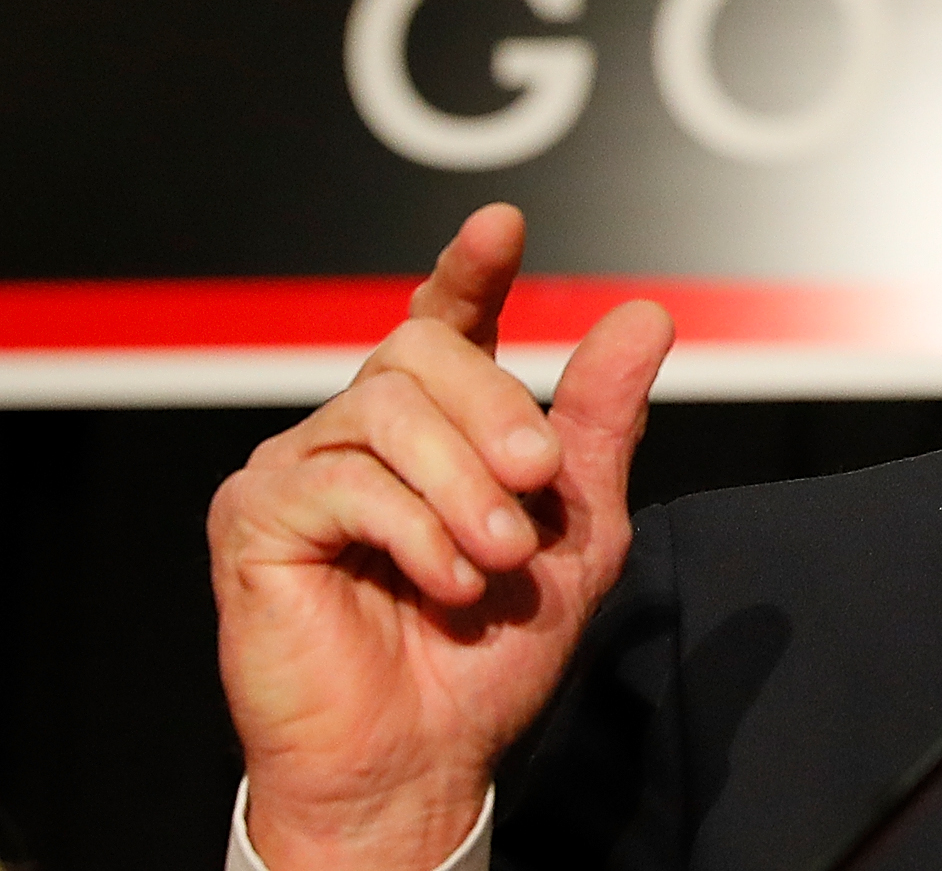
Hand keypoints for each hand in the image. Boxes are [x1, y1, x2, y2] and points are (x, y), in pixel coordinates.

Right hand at [209, 205, 673, 870]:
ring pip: (384, 412)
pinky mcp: (253, 518)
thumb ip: (601, 421)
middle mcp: (360, 429)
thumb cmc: (491, 652)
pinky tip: (442, 580)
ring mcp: (299, 467)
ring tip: (498, 559)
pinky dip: (411, 530)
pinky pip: (339, 481)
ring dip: (463, 487)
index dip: (470, 269)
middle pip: (419, 352)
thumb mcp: (579, 528)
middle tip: (537, 486)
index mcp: (437, 424)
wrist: (427, 759)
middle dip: (494, 413)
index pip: (447, 320)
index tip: (502, 225)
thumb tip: (645, 312)